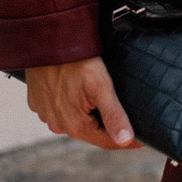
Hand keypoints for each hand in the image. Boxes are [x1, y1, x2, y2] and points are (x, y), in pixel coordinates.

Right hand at [24, 59, 138, 150]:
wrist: (48, 39)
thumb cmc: (77, 60)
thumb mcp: (101, 86)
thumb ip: (114, 115)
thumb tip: (126, 141)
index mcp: (74, 126)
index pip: (107, 142)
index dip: (128, 141)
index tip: (145, 138)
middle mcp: (57, 125)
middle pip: (91, 131)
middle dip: (107, 126)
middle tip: (126, 115)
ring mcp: (45, 114)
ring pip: (74, 120)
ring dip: (88, 114)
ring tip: (101, 100)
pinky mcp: (37, 102)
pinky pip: (59, 108)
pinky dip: (70, 104)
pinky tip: (78, 91)